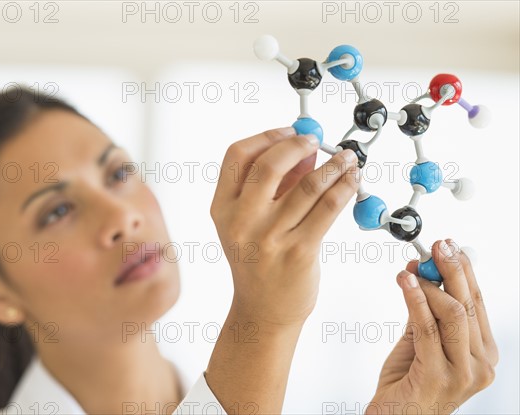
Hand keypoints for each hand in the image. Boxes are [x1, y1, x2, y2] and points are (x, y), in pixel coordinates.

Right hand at [210, 127, 359, 326]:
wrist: (263, 312)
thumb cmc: (257, 262)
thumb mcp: (250, 223)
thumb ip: (273, 186)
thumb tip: (305, 150)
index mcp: (222, 208)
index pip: (237, 156)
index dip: (266, 136)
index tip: (290, 132)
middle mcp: (241, 221)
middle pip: (270, 165)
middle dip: (299, 144)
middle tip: (317, 141)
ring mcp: (269, 238)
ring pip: (308, 185)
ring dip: (333, 164)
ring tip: (347, 158)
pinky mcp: (299, 252)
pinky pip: (327, 208)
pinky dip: (344, 187)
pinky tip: (351, 180)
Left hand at [367, 239, 498, 414]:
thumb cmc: (408, 382)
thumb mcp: (421, 340)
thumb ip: (425, 309)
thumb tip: (422, 270)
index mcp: (482, 353)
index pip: (477, 303)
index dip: (465, 271)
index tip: (449, 246)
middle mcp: (480, 364)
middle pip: (468, 304)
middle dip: (452, 269)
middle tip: (437, 245)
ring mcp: (462, 373)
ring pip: (451, 314)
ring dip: (429, 285)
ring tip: (410, 268)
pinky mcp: (437, 376)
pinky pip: (426, 328)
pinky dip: (415, 299)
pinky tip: (406, 282)